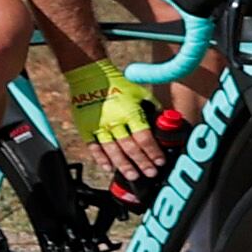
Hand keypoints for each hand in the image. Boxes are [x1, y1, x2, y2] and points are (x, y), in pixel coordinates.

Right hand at [55, 61, 164, 185]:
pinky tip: (108, 168)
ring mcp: (99, 126)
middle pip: (130, 147)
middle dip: (142, 162)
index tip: (160, 162)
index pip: (144, 137)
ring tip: (133, 175)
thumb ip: (153, 107)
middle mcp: (115, 121)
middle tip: (150, 173)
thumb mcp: (140, 93)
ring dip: (123, 165)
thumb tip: (165, 120)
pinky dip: (101, 158)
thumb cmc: (118, 83)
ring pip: (112, 150)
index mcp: (131, 112)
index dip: (153, 151)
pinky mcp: (85, 128)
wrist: (90, 75)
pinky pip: (94, 147)